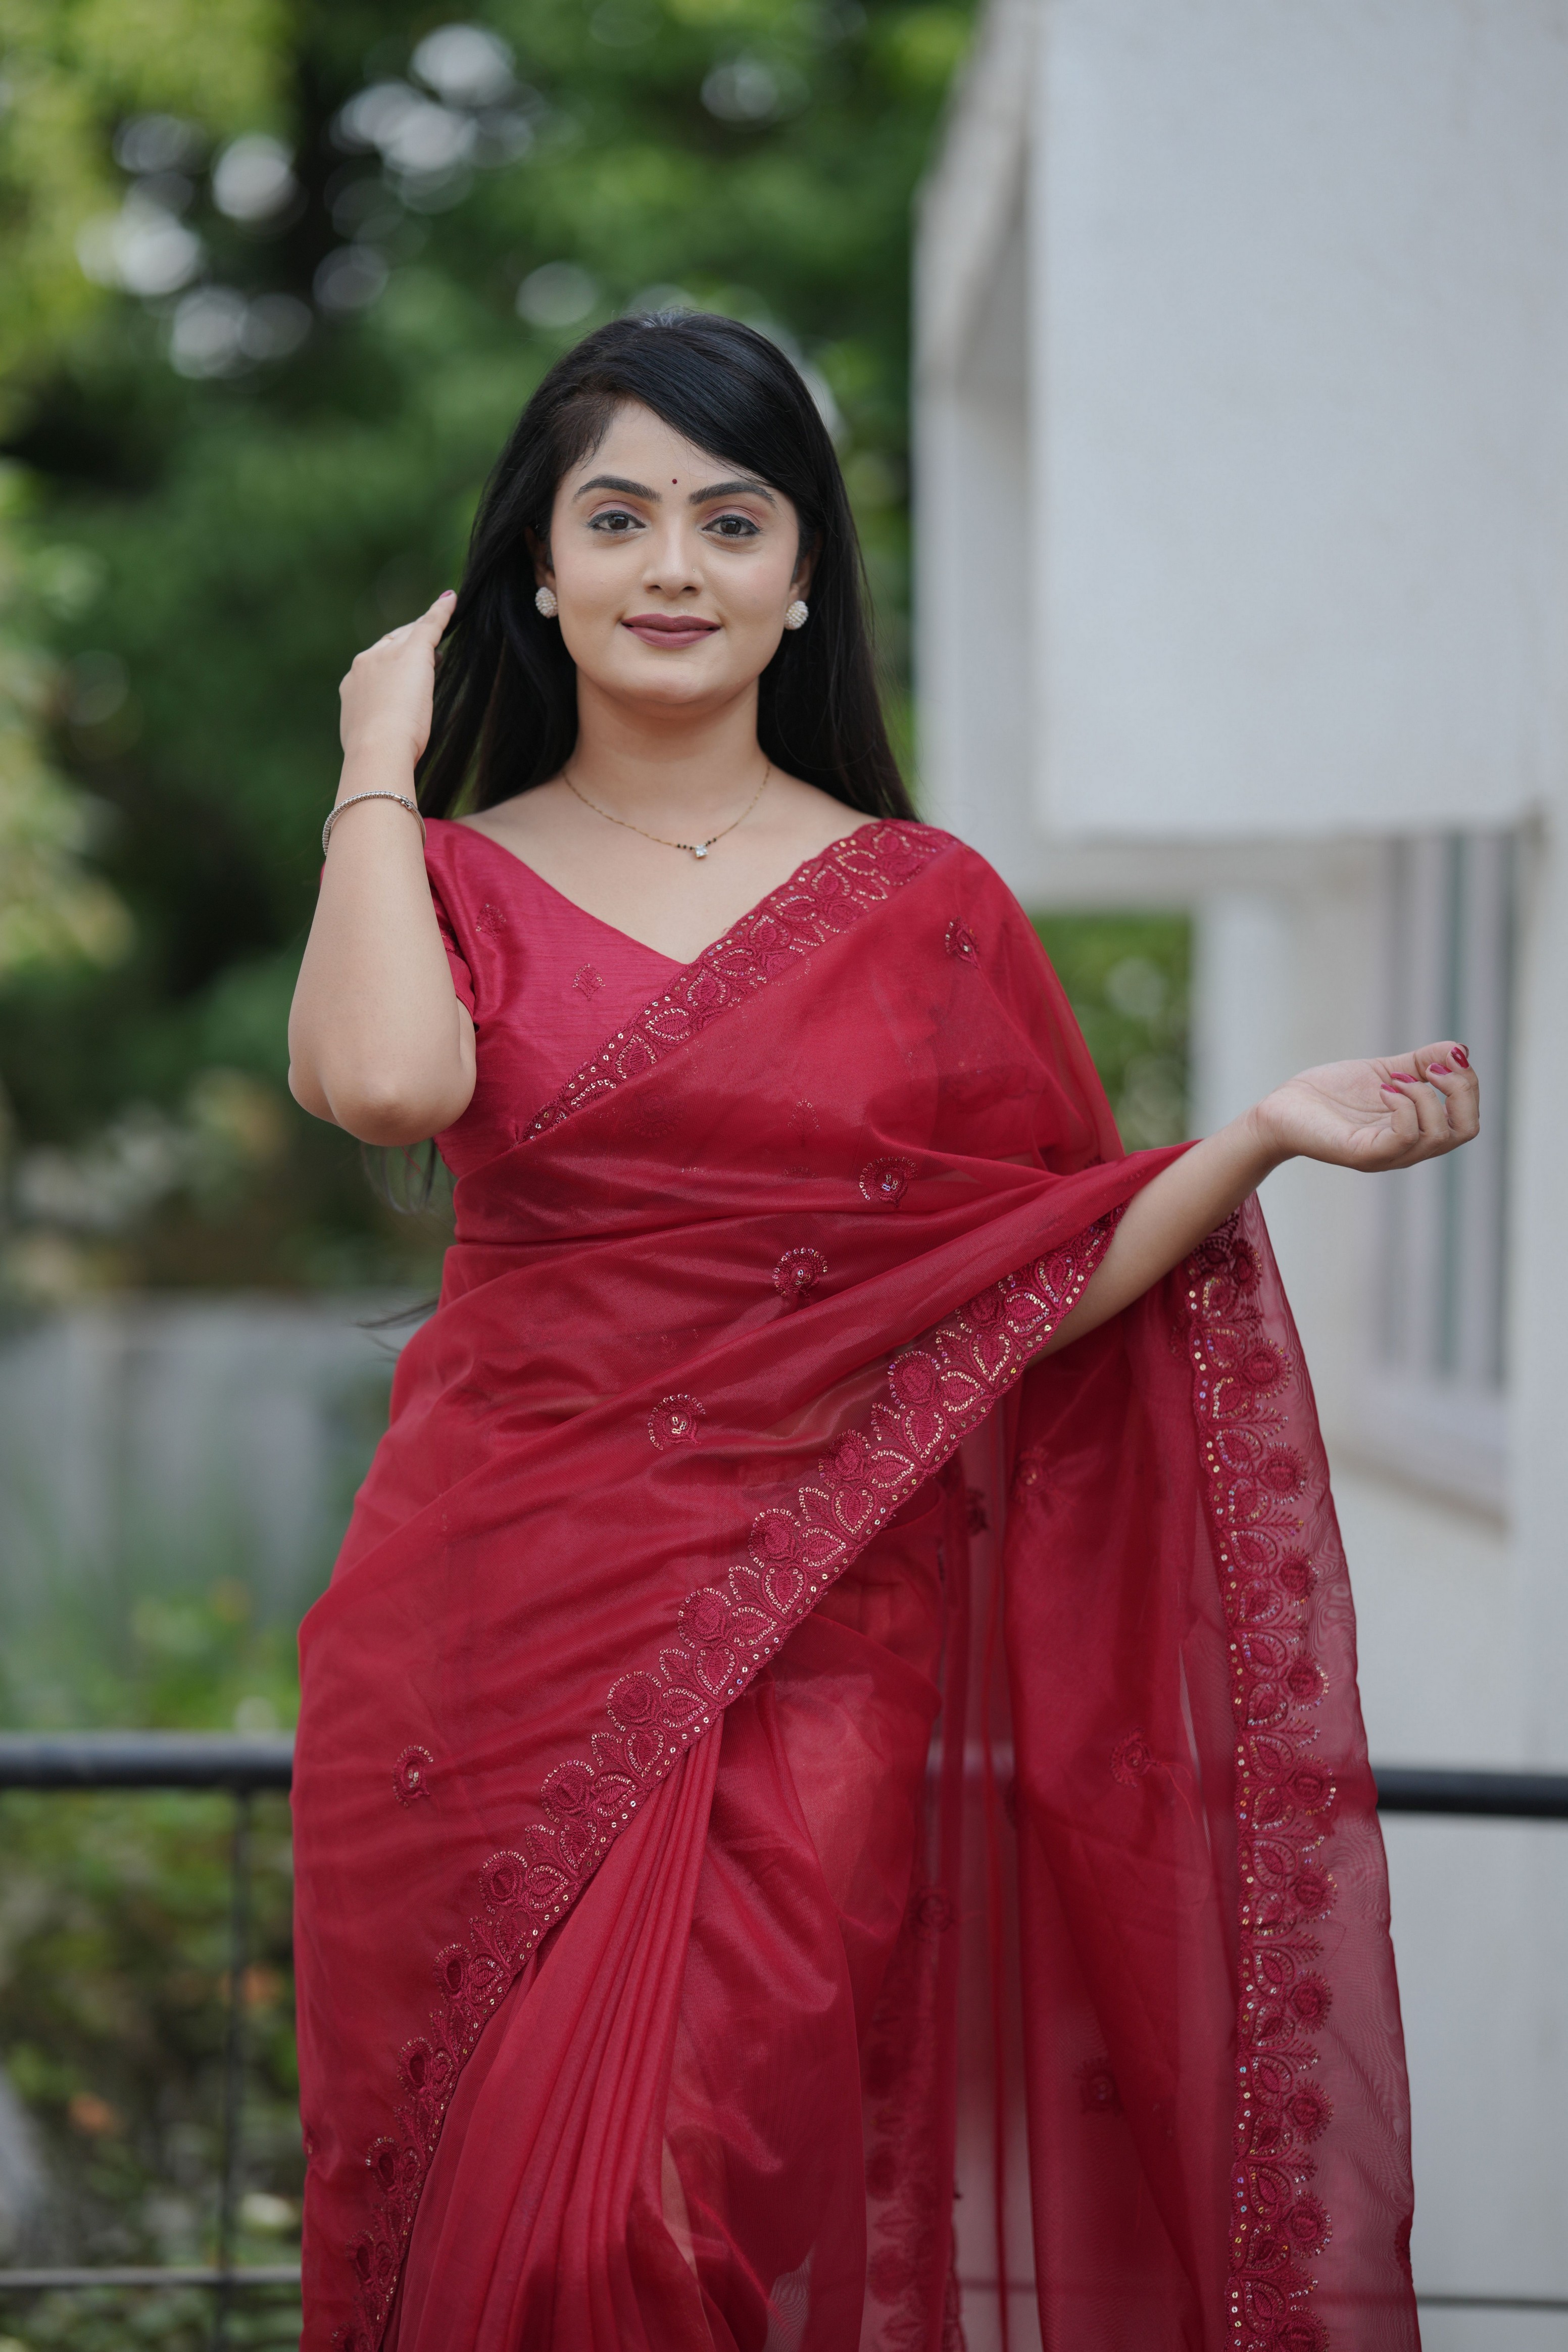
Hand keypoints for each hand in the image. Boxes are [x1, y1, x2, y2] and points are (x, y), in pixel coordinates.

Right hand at [338, 589, 455, 767]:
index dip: (390, 664)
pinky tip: (451, 601)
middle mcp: (364, 664)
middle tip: (428, 650)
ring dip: (423, 631)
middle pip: (389, 644)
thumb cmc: (377, 755)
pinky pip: (429, 626)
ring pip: (408, 635)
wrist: (377, 750)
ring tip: (438, 627)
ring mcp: (385, 655)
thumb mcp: (372, 738)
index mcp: (352, 685)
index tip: (400, 672)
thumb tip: (389, 730)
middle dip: (406, 644)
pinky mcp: (412, 653)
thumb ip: (377, 726)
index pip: (375, 663)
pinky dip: (440, 613)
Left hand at [1247, 1041, 1478, 1171]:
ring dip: (1424, 1095)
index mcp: (1418, 1131)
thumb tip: (1462, 1050)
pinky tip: (1384, 1089)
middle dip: (1461, 1091)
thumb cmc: (1333, 1094)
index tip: (1446, 1057)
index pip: (1468, 1121)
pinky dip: (1403, 1107)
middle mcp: (1408, 1149)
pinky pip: (1401, 1138)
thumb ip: (1423, 1062)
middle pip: (1465, 1131)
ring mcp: (1386, 1155)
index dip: (1469, 1085)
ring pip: (1437, 1136)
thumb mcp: (1387, 1071)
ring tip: (1394, 1079)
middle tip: (1431, 1068)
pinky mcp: (1362, 1154)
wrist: (1285, 1107)